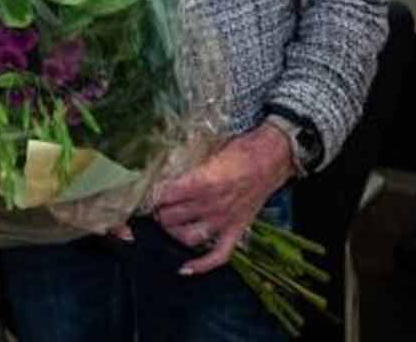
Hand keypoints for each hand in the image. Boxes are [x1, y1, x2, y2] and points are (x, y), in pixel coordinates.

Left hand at [152, 125, 293, 274]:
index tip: (142, 192)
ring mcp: (225, 220)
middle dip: (157, 213)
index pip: (165, 195)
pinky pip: (219, 255)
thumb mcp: (208, 149)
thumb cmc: (240, 148)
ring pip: (188, 237)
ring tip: (166, 223)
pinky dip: (201, 265)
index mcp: (203, 181)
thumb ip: (186, 163)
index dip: (150, 195)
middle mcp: (212, 205)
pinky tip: (184, 268)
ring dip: (172, 233)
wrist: (273, 156)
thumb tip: (160, 167)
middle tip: (153, 206)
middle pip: (171, 217)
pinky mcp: (237, 230)